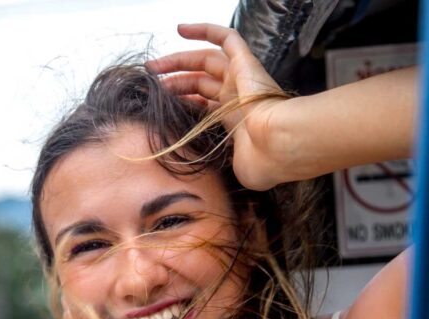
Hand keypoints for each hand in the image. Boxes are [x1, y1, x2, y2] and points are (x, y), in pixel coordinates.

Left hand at [146, 23, 287, 189]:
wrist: (278, 144)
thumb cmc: (259, 161)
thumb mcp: (233, 168)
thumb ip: (217, 165)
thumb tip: (200, 180)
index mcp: (235, 120)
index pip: (205, 104)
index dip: (183, 100)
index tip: (160, 103)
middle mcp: (238, 96)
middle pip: (199, 82)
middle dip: (174, 81)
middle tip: (150, 82)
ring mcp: (242, 78)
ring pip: (205, 60)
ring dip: (177, 60)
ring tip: (152, 66)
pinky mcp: (246, 62)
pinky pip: (226, 38)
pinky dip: (204, 30)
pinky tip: (180, 29)